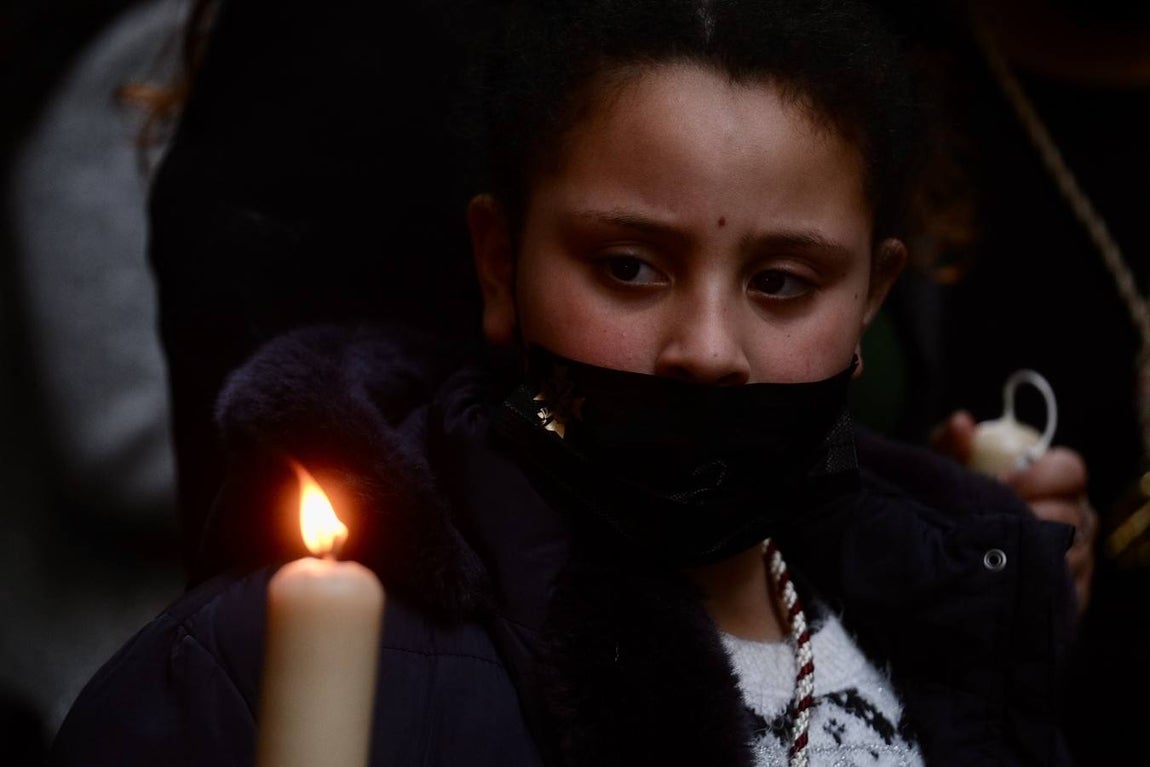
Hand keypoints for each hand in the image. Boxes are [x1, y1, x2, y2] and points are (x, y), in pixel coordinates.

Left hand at [930, 410, 1096, 615]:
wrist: (946, 557)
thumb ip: (951, 444)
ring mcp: (1078, 557)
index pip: (1070, 469)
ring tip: (987, 551)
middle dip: (1029, 516)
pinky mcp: (1069, 595)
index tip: (1002, 482)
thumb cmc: (957, 502)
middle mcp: (1076, 518)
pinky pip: (1063, 592)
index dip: (1039, 475)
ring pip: (1069, 554)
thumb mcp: (947, 470)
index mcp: (1057, 482)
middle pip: (1072, 513)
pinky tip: (1000, 581)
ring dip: (1026, 554)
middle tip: (989, 523)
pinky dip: (1032, 586)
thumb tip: (961, 423)